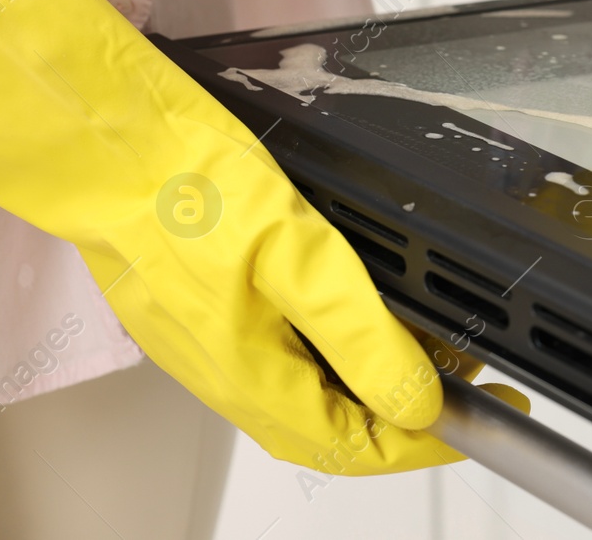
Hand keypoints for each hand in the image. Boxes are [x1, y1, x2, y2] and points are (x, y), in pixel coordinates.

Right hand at [0, 0, 462, 472]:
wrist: (111, 144)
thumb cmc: (191, 189)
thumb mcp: (299, 254)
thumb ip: (360, 334)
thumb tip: (416, 400)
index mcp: (253, 379)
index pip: (355, 446)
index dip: (423, 443)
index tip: (480, 418)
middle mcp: (231, 378)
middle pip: (335, 427)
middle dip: (406, 409)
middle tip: (466, 370)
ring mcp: (215, 347)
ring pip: (311, 391)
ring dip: (373, 377)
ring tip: (430, 340)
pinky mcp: (208, 312)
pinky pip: (284, 356)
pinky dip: (337, 348)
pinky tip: (360, 315)